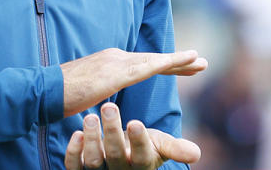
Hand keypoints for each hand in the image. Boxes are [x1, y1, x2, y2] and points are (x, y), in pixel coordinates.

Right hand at [61, 48, 206, 116]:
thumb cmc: (62, 94)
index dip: (166, 65)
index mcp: (111, 62)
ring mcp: (115, 62)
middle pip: (153, 60)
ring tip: (199, 61)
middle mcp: (115, 57)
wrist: (44, 91)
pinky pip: (146, 68)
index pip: (144, 63)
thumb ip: (103, 89)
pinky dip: (166, 64)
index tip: (185, 66)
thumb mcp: (89, 90)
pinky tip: (181, 63)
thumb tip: (108, 96)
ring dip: (178, 61)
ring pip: (153, 61)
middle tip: (201, 62)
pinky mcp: (114, 73)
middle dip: (178, 62)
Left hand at [64, 103, 200, 169]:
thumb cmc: (141, 147)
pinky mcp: (80, 168)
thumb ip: (174, 148)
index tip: (136, 123)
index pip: (142, 156)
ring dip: (92, 139)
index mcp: (142, 164)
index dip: (139, 141)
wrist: (119, 159)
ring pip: (93, 161)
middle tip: (109, 106)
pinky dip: (73, 151)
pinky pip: (74, 165)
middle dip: (113, 132)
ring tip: (91, 116)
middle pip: (116, 156)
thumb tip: (196, 153)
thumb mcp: (159, 145)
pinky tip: (76, 133)